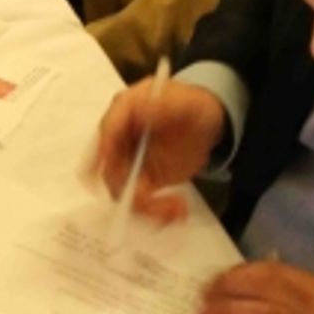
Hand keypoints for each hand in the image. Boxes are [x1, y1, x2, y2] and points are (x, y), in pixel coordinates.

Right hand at [94, 80, 225, 224]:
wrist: (205, 122)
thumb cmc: (192, 106)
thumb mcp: (185, 101)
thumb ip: (164, 105)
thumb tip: (142, 110)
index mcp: (124, 111)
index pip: (108, 130)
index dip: (109, 154)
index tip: (124, 176)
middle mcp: (119, 138)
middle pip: (110, 169)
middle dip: (130, 191)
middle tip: (159, 203)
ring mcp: (128, 161)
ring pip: (121, 190)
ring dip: (146, 207)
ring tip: (176, 208)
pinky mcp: (142, 180)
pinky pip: (138, 201)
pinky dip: (155, 212)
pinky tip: (178, 209)